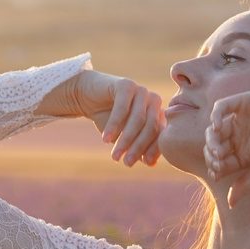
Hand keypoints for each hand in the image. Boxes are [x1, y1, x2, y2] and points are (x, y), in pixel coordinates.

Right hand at [45, 68, 164, 165]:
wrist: (88, 97)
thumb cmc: (109, 119)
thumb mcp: (124, 137)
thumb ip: (138, 148)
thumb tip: (152, 163)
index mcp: (158, 112)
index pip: (161, 133)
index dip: (154, 149)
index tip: (145, 163)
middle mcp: (153, 100)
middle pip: (151, 127)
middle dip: (138, 147)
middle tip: (126, 163)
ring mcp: (141, 91)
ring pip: (138, 119)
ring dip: (125, 140)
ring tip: (115, 155)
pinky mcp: (126, 85)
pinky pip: (122, 109)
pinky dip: (114, 126)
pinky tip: (105, 140)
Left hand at [204, 88, 249, 201]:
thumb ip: (248, 182)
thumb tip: (230, 204)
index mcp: (243, 153)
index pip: (219, 162)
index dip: (215, 168)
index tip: (218, 172)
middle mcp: (238, 136)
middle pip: (213, 146)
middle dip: (212, 155)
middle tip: (220, 160)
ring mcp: (239, 119)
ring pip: (214, 129)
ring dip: (211, 140)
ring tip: (220, 150)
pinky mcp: (243, 102)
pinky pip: (222, 107)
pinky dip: (215, 116)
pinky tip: (217, 127)